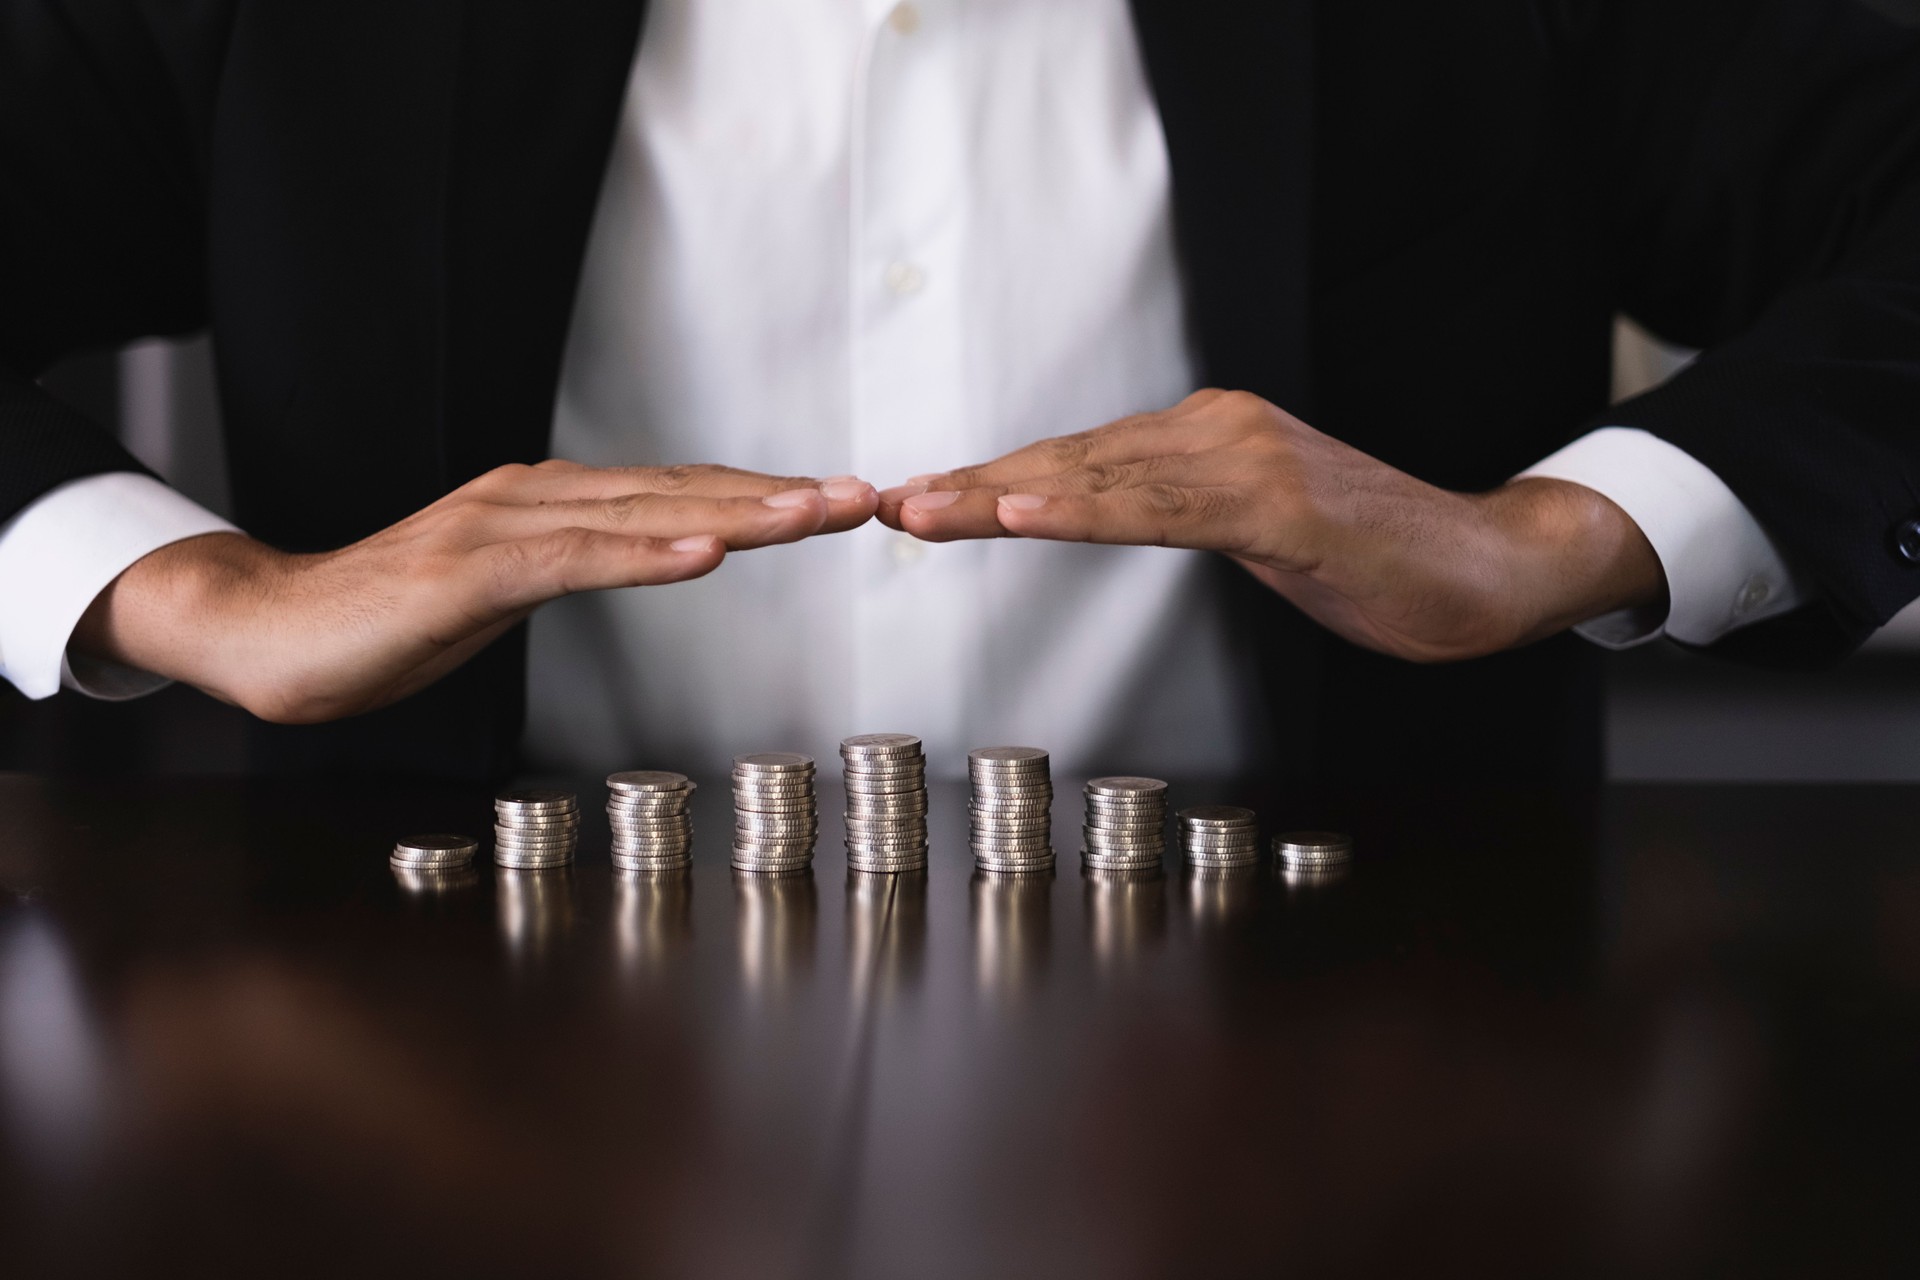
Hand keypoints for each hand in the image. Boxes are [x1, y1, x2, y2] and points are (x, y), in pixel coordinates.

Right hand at [74, 462, 877, 721]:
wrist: (266, 630)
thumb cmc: (387, 619)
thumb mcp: (505, 596)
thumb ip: (573, 570)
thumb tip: (645, 558)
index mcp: (552, 508)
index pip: (679, 498)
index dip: (765, 500)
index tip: (841, 505)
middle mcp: (535, 500)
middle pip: (680, 493)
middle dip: (780, 497)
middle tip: (867, 497)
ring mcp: (499, 528)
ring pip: (639, 516)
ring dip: (735, 513)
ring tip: (816, 514)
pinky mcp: (464, 571)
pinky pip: (567, 561)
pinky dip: (640, 556)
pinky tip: (701, 553)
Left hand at [877, 389, 1664, 662]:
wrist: (1484, 566)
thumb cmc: (1367, 554)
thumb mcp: (1252, 533)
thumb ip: (1181, 513)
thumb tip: (1105, 516)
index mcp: (1204, 439)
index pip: (1077, 464)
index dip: (991, 484)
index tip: (917, 504)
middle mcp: (1216, 431)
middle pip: (1072, 464)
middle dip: (973, 489)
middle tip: (887, 508)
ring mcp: (1250, 461)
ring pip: (1103, 481)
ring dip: (1005, 497)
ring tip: (927, 512)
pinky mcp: (1282, 506)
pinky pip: (1166, 512)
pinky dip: (1089, 513)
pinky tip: (1029, 514)